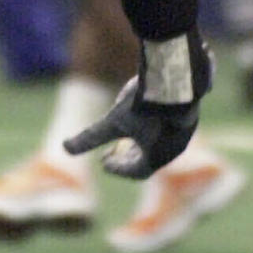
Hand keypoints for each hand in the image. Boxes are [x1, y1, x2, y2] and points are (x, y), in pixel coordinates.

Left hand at [63, 77, 198, 178]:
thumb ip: (90, 137)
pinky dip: (152, 129)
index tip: (103, 163)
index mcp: (157, 157)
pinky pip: (167, 128)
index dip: (118, 169)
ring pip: (159, 144)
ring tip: (122, 134)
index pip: (136, 172)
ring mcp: (184, 132)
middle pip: (148, 160)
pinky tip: (141, 114)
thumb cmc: (143, 105)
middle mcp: (174, 149)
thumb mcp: (112, 122)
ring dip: (139, 144)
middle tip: (107, 152)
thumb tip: (65, 149)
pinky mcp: (187, 115)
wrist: (176, 80)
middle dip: (126, 158)